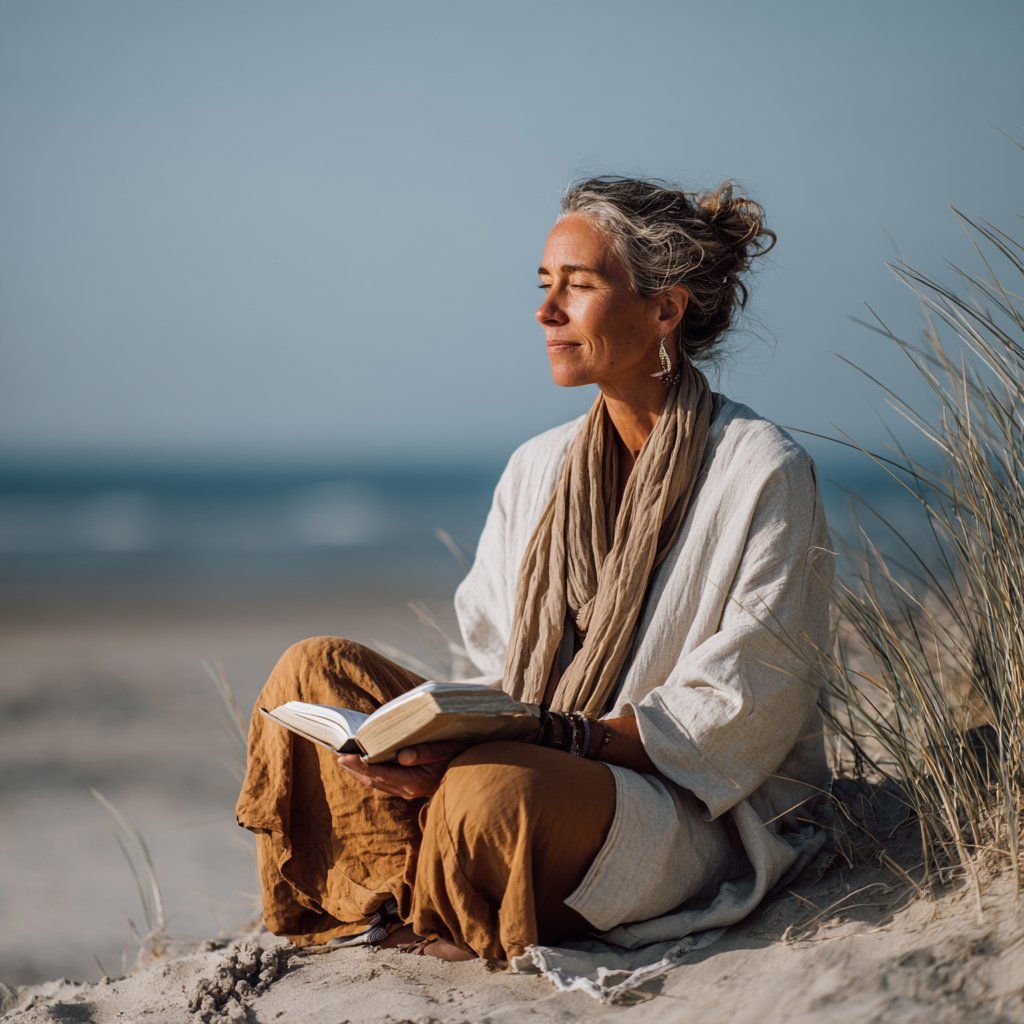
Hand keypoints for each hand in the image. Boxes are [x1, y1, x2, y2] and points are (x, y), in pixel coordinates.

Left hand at [336, 740, 467, 800]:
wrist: (476, 771)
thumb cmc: (461, 754)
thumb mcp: (446, 750)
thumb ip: (425, 753)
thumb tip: (402, 756)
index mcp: (414, 782)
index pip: (379, 774)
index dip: (359, 765)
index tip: (343, 756)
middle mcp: (408, 790)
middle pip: (373, 781)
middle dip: (355, 769)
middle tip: (338, 756)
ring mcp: (409, 791)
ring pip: (378, 784)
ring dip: (361, 773)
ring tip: (347, 760)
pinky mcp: (411, 787)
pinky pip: (386, 782)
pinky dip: (373, 773)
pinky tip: (368, 764)